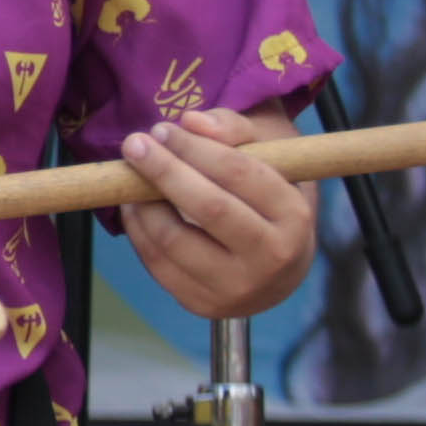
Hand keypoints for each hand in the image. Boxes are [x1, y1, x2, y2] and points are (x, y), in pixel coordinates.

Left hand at [118, 103, 312, 320]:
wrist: (281, 266)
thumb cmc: (269, 197)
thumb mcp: (268, 154)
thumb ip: (232, 129)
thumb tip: (191, 121)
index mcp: (295, 215)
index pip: (240, 174)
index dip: (195, 148)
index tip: (163, 129)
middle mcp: (272, 257)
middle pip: (208, 207)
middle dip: (164, 171)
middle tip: (134, 144)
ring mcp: (237, 287)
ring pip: (174, 240)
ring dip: (142, 203)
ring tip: (131, 178)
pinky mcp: (203, 304)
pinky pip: (158, 264)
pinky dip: (138, 231)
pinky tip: (134, 207)